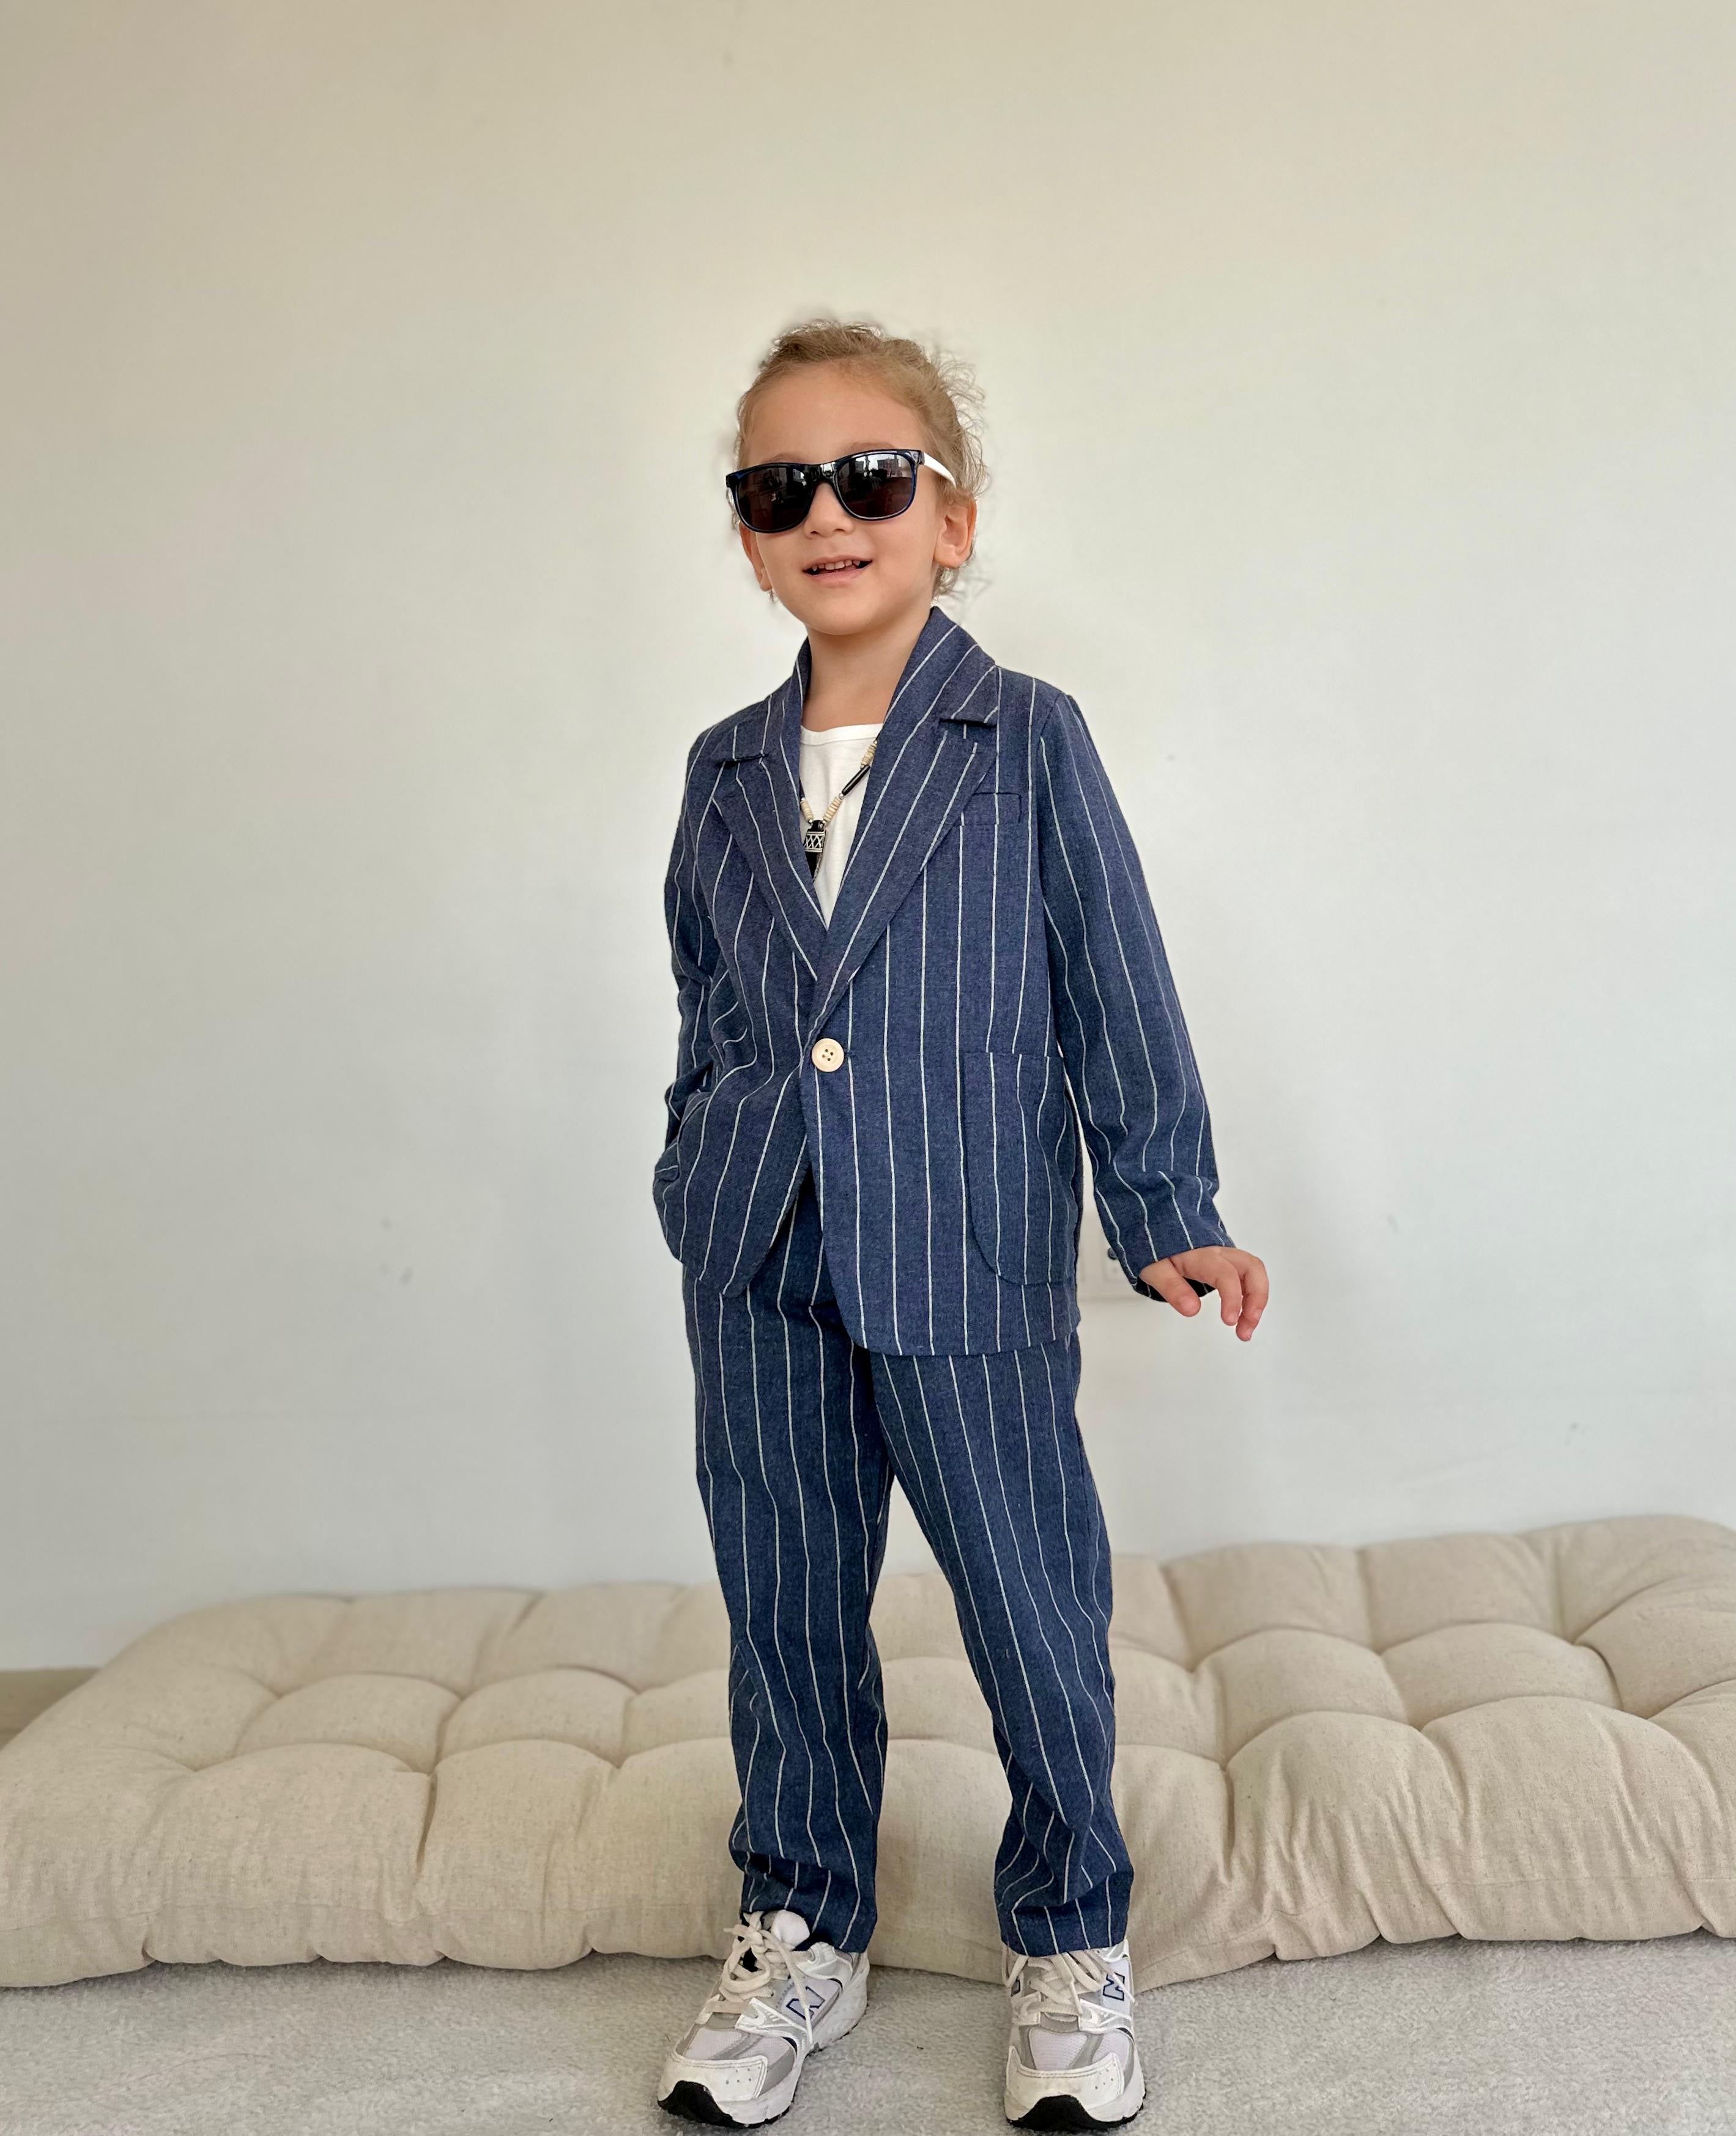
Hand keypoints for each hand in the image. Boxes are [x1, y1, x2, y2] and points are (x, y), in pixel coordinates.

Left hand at [1137, 1247, 1267, 1339]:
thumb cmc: (1158, 1250)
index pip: (1225, 1273)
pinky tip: (1244, 1316)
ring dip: (1257, 1302)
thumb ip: (1172, 1288)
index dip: (1232, 1297)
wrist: (1158, 1227)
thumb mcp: (1154, 1269)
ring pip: (1254, 1273)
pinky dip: (1252, 1298)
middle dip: (1256, 1300)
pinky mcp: (1229, 1263)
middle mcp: (1219, 1253)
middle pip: (1252, 1269)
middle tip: (1247, 1327)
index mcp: (1200, 1255)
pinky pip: (1248, 1277)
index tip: (1230, 1321)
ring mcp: (1227, 1257)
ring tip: (1246, 1328)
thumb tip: (1192, 1309)